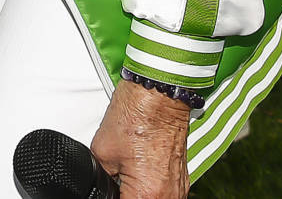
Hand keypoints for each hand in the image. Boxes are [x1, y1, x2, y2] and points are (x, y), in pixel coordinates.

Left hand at [93, 79, 190, 198]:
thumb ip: (100, 178)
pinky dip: (152, 191)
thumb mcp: (101, 153)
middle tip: (115, 186)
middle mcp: (168, 196)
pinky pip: (166, 196)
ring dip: (139, 195)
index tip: (106, 194)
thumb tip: (99, 187)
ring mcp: (179, 189)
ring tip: (126, 182)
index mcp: (147, 195)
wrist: (158, 93)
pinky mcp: (182, 179)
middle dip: (126, 197)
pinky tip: (140, 179)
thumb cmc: (136, 115)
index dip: (109, 198)